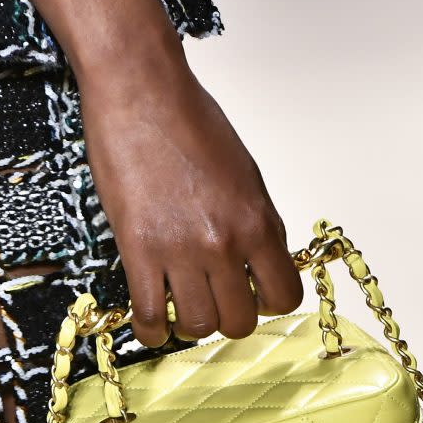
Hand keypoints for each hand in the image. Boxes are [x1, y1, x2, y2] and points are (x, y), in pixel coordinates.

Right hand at [77, 40, 302, 347]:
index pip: (283, 295)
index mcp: (258, 221)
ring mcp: (181, 250)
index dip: (267, 302)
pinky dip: (151, 330)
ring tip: (180, 307)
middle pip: (238, 321)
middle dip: (227, 318)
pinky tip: (151, 324)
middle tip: (212, 301)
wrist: (141, 92)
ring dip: (190, 324)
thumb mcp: (245, 173)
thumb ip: (254, 223)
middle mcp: (225, 242)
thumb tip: (256, 262)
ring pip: (197, 326)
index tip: (251, 294)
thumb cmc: (191, 121)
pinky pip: (150, 315)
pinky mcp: (139, 250)